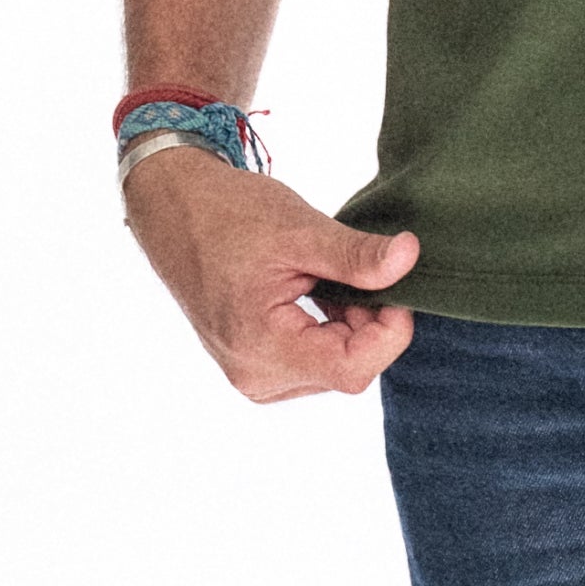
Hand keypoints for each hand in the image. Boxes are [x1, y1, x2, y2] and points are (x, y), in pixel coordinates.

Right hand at [124, 143, 421, 397]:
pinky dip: (329, 327)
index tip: (394, 283)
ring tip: (327, 276)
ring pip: (334, 365)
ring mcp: (253, 374)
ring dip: (349, 324)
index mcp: (261, 348)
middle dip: (369, 322)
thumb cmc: (228, 214)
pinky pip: (313, 359)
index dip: (389, 330)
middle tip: (361, 270)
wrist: (174, 210)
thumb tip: (410, 259)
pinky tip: (316, 290)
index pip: (353, 368)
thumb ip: (356, 255)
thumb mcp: (300, 230)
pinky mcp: (256, 364)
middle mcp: (255, 375)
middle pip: (347, 369)